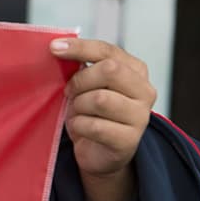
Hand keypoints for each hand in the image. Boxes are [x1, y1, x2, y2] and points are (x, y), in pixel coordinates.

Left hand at [50, 38, 155, 180]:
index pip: (107, 51)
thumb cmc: (92, 114)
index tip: (54, 48)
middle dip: (80, 80)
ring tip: (78, 112)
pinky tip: (81, 128)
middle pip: (109, 70)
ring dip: (79, 106)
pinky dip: (79, 125)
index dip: (80, 48)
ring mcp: (140, 117)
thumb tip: (59, 48)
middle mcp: (144, 91)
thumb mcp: (88, 85)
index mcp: (136, 70)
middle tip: (69, 92)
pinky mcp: (129, 140)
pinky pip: (94, 126)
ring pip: (100, 99)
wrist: (98, 153)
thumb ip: (82, 67)